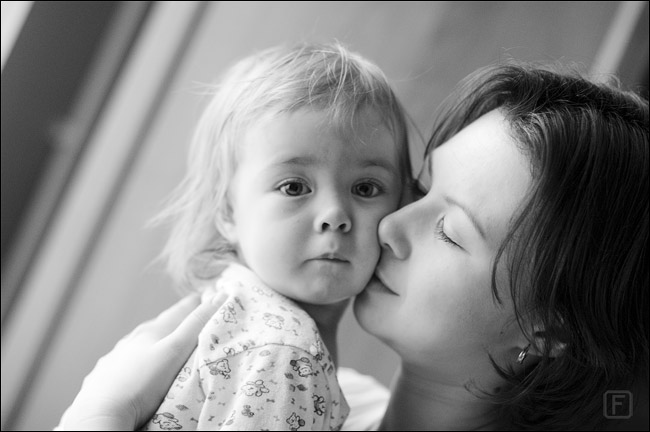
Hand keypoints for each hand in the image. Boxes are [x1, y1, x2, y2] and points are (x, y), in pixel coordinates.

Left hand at [58, 293, 224, 429]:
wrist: (100, 414)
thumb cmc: (140, 384)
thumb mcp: (175, 351)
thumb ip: (196, 324)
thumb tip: (219, 297)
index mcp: (151, 331)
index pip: (179, 310)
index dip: (195, 303)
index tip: (209, 296)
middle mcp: (131, 341)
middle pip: (158, 326)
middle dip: (175, 323)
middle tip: (190, 321)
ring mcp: (115, 360)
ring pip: (139, 345)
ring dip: (154, 343)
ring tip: (165, 347)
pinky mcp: (103, 379)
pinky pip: (123, 364)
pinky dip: (135, 362)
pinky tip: (136, 370)